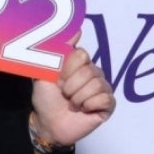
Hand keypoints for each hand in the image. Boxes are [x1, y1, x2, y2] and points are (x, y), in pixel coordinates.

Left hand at [30, 33, 114, 150]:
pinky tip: (84, 110)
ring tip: (72, 104)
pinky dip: (89, 105)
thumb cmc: (45, 98)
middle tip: (64, 94)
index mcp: (79, 63)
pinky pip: (106, 98)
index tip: (57, 79)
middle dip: (71, 86)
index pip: (81, 54)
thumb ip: (57, 49)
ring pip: (97, 84)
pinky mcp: (108, 104)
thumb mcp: (44, 71)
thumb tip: (76, 29)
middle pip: (89, 70)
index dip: (67, 69)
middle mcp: (93, 73)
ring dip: (78, 98)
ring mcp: (102, 88)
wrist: (48, 124)